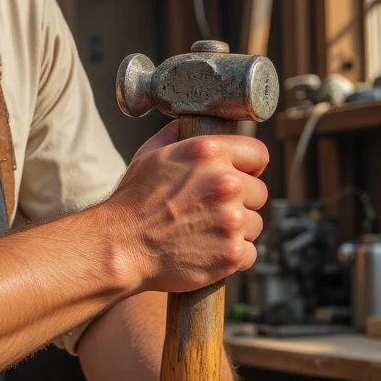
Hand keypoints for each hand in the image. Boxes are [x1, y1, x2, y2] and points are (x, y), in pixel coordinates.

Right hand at [104, 123, 268, 295]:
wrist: (120, 246)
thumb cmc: (133, 202)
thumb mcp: (150, 155)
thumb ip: (177, 135)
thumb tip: (189, 123)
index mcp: (210, 153)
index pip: (259, 154)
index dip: (249, 167)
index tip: (241, 177)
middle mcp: (226, 184)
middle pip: (259, 192)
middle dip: (241, 202)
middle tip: (213, 211)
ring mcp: (231, 220)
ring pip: (255, 224)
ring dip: (237, 230)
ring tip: (207, 233)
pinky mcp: (232, 253)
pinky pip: (250, 253)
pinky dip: (233, 257)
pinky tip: (210, 252)